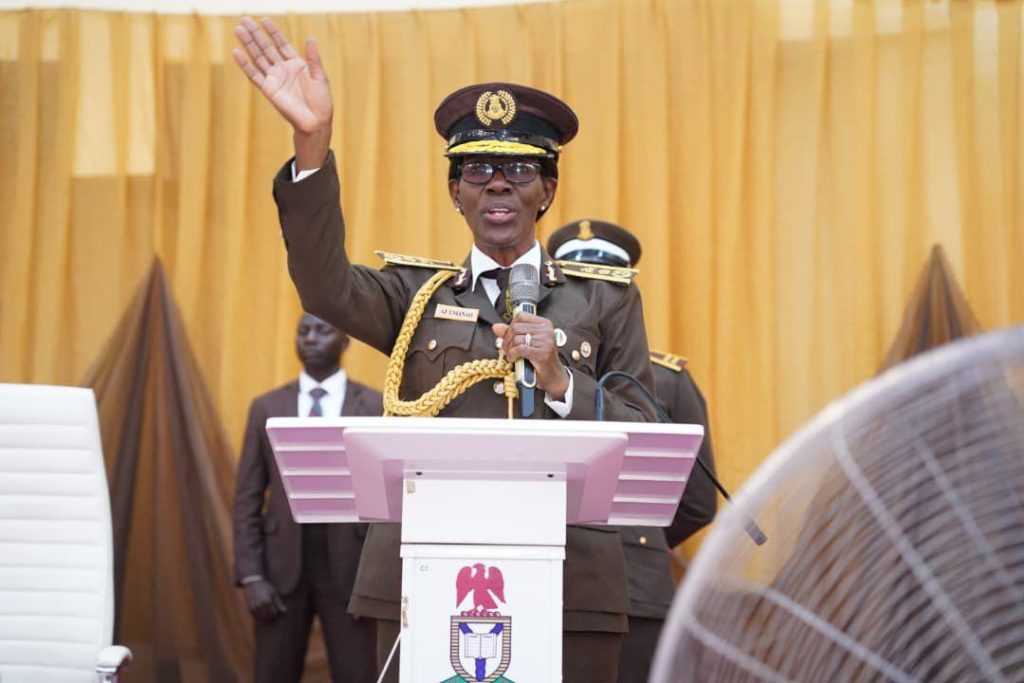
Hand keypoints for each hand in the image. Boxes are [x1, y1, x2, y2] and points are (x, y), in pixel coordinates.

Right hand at [232, 16, 332, 168]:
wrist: (316, 122)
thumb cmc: (321, 101)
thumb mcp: (320, 76)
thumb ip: (313, 58)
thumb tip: (310, 38)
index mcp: (296, 64)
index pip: (281, 44)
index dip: (273, 32)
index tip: (264, 19)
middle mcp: (283, 69)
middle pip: (266, 47)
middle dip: (256, 34)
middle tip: (244, 19)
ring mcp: (274, 79)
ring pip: (258, 57)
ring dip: (248, 44)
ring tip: (238, 29)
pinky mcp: (268, 90)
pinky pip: (254, 75)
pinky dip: (245, 64)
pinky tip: (236, 52)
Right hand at [244, 578, 286, 621]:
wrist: (254, 583)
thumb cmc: (266, 587)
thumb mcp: (274, 592)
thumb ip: (279, 603)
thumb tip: (284, 611)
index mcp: (268, 601)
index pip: (274, 614)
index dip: (278, 615)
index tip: (279, 614)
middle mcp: (260, 605)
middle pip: (268, 618)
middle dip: (272, 619)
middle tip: (275, 617)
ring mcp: (254, 607)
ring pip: (261, 619)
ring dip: (266, 620)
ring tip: (269, 617)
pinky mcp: (250, 608)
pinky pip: (255, 617)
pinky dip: (260, 618)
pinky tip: (263, 616)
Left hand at [492, 312, 569, 399]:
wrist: (553, 376)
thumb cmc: (540, 359)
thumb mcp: (527, 343)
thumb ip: (512, 333)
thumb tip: (496, 327)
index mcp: (544, 324)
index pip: (520, 316)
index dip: (510, 327)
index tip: (509, 337)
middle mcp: (546, 330)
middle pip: (516, 327)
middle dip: (507, 340)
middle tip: (507, 349)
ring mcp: (545, 341)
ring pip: (516, 339)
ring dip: (509, 349)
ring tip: (512, 355)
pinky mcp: (542, 353)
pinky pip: (519, 349)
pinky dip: (512, 355)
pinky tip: (514, 359)